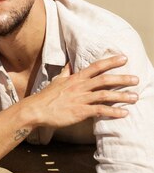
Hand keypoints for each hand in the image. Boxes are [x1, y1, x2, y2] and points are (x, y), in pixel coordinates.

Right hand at [24, 54, 138, 128]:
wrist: (37, 109)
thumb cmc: (47, 96)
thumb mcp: (57, 80)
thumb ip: (67, 71)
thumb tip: (71, 63)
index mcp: (76, 78)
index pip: (96, 67)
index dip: (110, 62)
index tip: (124, 58)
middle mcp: (80, 86)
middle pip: (104, 80)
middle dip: (122, 79)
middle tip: (136, 79)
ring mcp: (81, 99)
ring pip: (105, 95)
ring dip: (122, 96)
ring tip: (135, 97)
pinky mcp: (80, 111)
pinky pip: (100, 110)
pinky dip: (113, 111)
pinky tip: (123, 113)